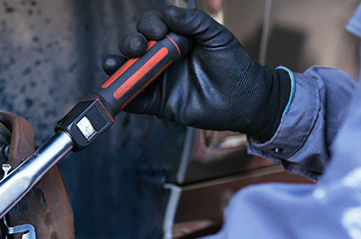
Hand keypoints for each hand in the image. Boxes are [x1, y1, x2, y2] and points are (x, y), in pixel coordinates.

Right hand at [102, 6, 290, 140]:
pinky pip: (137, 102)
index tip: (160, 31)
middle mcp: (162, 58)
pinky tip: (120, 93)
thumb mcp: (216, 36)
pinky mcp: (159, 104)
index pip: (151, 26)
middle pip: (134, 47)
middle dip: (129, 43)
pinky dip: (125, 98)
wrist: (245, 99)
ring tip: (115, 65)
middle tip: (138, 47)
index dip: (149, 25)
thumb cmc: (234, 64)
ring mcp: (159, 81)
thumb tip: (168, 12)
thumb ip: (194, 22)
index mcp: (175, 39)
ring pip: (129, 72)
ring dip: (117, 67)